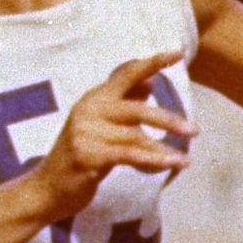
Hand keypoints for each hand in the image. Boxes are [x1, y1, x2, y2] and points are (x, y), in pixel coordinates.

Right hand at [31, 52, 195, 219]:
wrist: (47, 189)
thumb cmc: (80, 156)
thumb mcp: (101, 125)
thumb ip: (125, 103)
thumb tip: (150, 80)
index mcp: (93, 98)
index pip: (126, 74)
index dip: (152, 62)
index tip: (178, 53)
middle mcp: (88, 110)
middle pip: (136, 109)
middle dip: (167, 120)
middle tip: (194, 131)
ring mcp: (85, 132)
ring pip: (135, 136)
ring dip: (163, 150)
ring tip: (183, 160)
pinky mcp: (87, 155)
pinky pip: (129, 155)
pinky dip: (153, 160)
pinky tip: (171, 165)